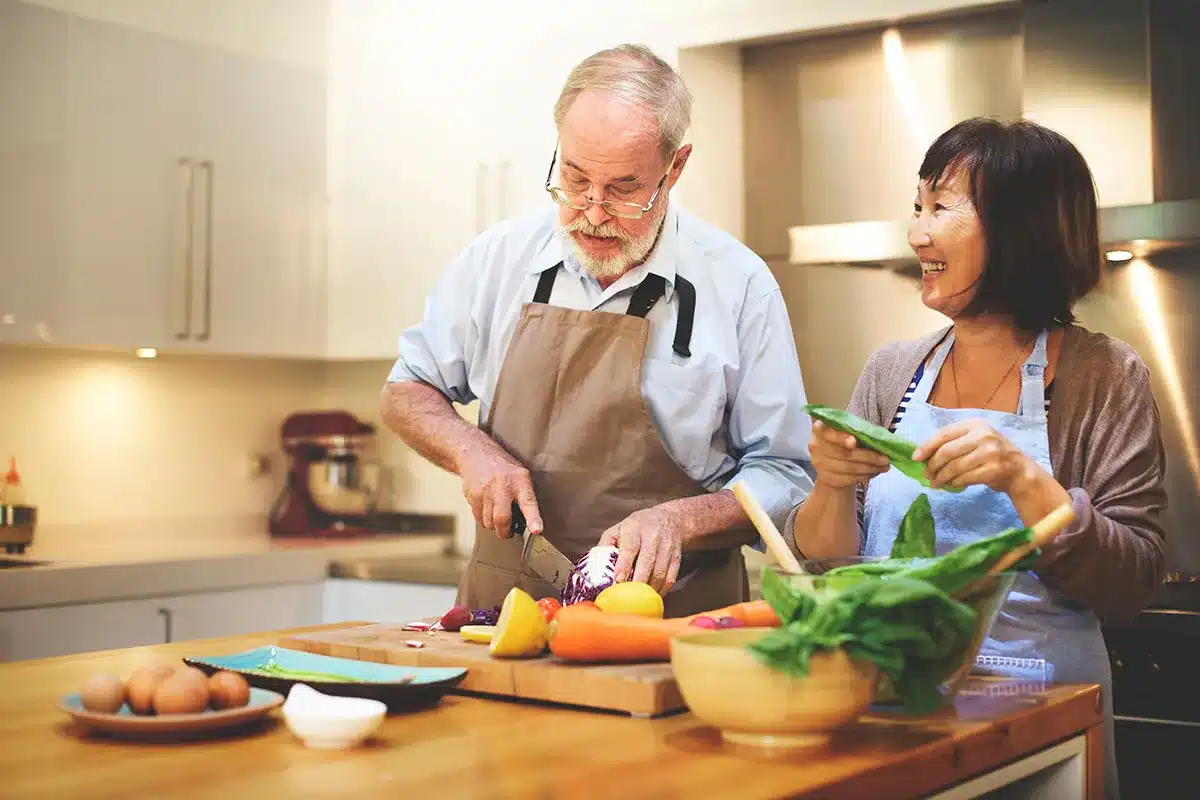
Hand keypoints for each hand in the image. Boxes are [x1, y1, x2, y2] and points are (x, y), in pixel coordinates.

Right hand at [459, 446, 541, 538]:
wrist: (475, 454)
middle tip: (508, 532)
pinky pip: (479, 519)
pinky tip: (487, 510)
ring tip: (497, 517)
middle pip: (502, 519)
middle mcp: (502, 486)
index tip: (536, 530)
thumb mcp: (521, 475)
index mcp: (520, 480)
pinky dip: (484, 520)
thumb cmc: (503, 467)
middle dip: (505, 532)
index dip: (533, 518)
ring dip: (494, 526)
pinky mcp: (473, 497)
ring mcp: (486, 492)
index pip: (528, 502)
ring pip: (489, 522)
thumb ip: (526, 496)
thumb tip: (531, 522)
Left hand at [598, 506, 681, 593]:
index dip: (624, 564)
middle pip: (648, 561)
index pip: (630, 547)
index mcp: (635, 528)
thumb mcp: (618, 529)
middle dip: (637, 581)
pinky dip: (660, 591)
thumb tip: (595, 568)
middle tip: (627, 596)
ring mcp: (667, 548)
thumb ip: (606, 545)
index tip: (618, 579)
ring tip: (637, 600)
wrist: (669, 519)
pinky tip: (650, 597)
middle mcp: (653, 536)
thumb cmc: (638, 527)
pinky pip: (669, 578)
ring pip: (660, 573)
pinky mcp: (676, 559)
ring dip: (648, 589)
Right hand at [808, 421, 890, 488]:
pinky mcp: (825, 478)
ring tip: (884, 466)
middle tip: (886, 459)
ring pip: (848, 468)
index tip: (854, 442)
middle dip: (868, 457)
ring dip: (870, 468)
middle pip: (844, 454)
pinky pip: (848, 479)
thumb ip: (856, 431)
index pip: (830, 434)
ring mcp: (819, 464)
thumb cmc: (842, 441)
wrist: (830, 461)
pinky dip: (864, 476)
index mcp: (821, 429)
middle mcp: (816, 446)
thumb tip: (879, 438)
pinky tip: (873, 472)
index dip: (841, 438)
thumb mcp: (846, 431)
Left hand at [913, 420, 1031, 492]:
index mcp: (974, 425)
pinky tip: (952, 485)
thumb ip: (953, 443)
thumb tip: (923, 455)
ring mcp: (990, 452)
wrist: (1019, 469)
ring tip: (935, 483)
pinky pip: (965, 478)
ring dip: (941, 477)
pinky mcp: (994, 469)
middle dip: (932, 465)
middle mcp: (983, 435)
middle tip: (926, 475)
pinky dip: (955, 483)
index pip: (944, 434)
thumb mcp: (974, 440)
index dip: (927, 446)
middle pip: (947, 452)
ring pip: (954, 467)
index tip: (916, 458)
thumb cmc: (990, 454)